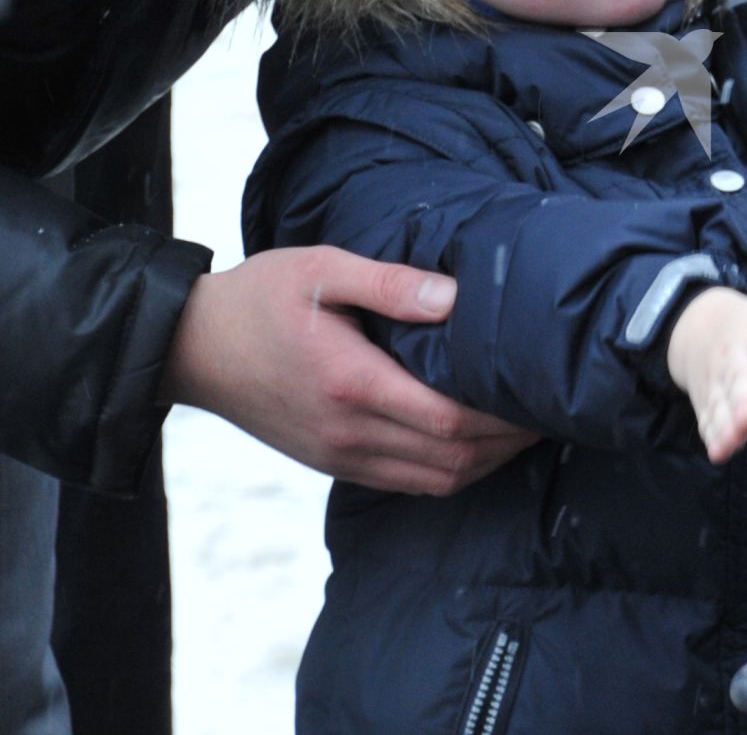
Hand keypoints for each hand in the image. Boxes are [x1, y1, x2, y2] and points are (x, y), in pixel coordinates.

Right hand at [161, 247, 536, 493]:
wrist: (190, 345)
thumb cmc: (261, 297)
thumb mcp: (323, 269)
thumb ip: (392, 284)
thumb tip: (456, 298)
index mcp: (351, 383)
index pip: (449, 420)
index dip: (505, 417)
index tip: (543, 394)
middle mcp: (348, 432)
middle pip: (453, 459)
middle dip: (509, 442)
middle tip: (551, 412)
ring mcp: (339, 455)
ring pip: (435, 480)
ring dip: (487, 462)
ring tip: (525, 429)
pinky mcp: (332, 462)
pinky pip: (407, 483)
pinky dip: (452, 471)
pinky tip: (478, 443)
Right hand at [667, 287, 746, 463]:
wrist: (703, 322)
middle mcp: (739, 356)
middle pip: (740, 381)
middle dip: (742, 404)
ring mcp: (719, 377)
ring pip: (721, 402)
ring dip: (725, 424)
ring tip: (730, 444)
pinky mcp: (706, 396)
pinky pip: (707, 415)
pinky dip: (711, 433)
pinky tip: (718, 452)